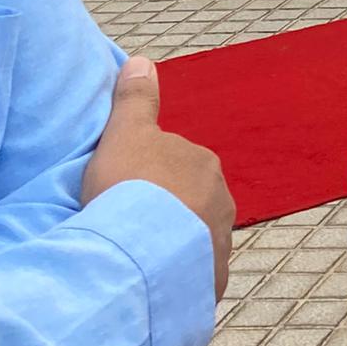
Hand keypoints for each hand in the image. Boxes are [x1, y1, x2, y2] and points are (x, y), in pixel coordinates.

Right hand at [82, 56, 233, 300]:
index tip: (127, 193)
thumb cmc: (130, 187)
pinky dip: (176, 278)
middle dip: (167, 212)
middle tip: (129, 227)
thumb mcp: (125, 135)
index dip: (150, 178)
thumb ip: (135, 100)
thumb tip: (142, 61)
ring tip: (138, 260)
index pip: (178, 165)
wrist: (143, 252)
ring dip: (173, 247)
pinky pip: (192, 276)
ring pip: (193, 240)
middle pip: (191, 203)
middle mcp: (221, 200)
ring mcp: (219, 242)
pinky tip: (153, 285)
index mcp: (202, 163)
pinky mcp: (212, 280)